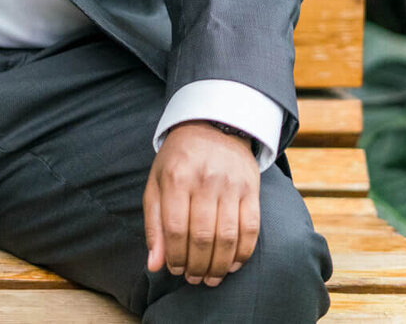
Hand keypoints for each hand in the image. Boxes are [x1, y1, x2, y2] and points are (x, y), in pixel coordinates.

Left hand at [143, 121, 260, 285]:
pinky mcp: (251, 189)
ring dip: (219, 265)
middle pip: (202, 237)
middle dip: (197, 266)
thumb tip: (154, 264)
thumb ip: (154, 225)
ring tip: (211, 278)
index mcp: (176, 178)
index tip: (175, 270)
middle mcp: (204, 180)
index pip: (175, 229)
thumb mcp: (156, 184)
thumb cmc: (178, 161)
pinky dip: (243, 253)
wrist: (212, 126)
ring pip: (227, 237)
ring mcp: (231, 184)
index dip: (175, 256)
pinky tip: (233, 265)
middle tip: (193, 279)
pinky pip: (251, 228)